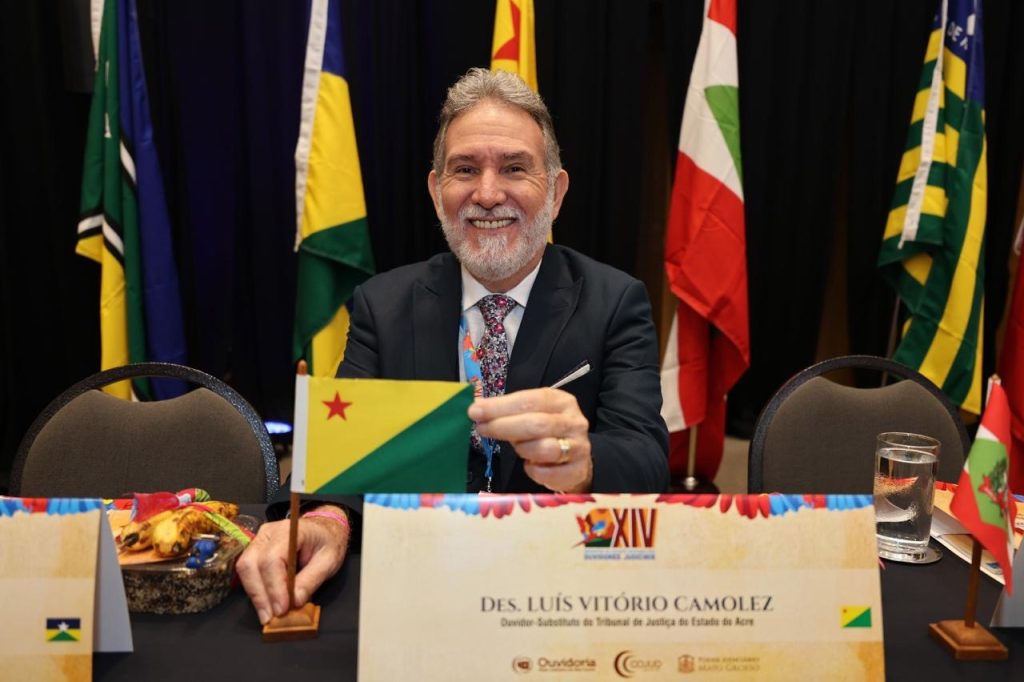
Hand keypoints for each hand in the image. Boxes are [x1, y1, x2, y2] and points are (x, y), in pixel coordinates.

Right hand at [236, 506, 348, 624]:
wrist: (324, 530)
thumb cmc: (328, 542)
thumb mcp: (329, 561)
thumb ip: (312, 580)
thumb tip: (295, 601)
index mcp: (289, 530)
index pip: (272, 558)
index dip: (274, 586)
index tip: (281, 608)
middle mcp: (268, 533)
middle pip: (251, 564)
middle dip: (259, 595)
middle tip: (270, 618)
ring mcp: (259, 540)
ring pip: (245, 569)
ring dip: (255, 595)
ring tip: (268, 615)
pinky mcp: (255, 550)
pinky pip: (248, 572)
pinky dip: (255, 590)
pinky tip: (266, 604)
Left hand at [468, 387, 592, 492]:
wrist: (576, 461)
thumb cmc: (547, 433)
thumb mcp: (532, 414)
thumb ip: (507, 411)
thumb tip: (476, 409)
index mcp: (561, 401)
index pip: (529, 400)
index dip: (500, 406)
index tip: (475, 411)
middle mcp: (573, 422)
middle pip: (536, 424)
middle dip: (504, 426)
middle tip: (481, 428)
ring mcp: (578, 447)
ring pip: (543, 448)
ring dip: (522, 449)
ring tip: (516, 447)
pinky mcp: (576, 471)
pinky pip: (547, 473)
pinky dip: (533, 470)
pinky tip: (530, 465)